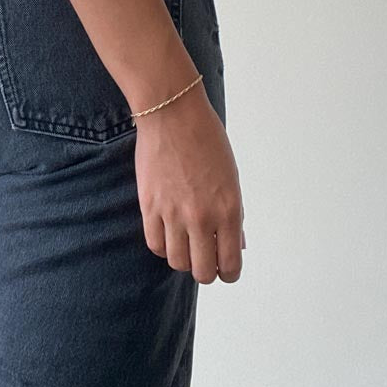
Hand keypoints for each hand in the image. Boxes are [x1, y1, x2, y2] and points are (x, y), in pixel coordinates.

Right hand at [134, 82, 244, 283]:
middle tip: (205, 258)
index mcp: (229, 210)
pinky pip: (154, 244)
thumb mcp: (231, 177)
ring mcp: (173, 213)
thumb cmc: (206, 139)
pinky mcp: (149, 206)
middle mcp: (202, 217)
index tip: (224, 268)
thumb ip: (234, 214)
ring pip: (177, 262)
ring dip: (183, 258)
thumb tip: (237, 243)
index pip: (230, 264)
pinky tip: (167, 234)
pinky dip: (162, 245)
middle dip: (206, 270)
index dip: (228, 272)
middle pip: (202, 272)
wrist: (172, 114)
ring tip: (185, 243)